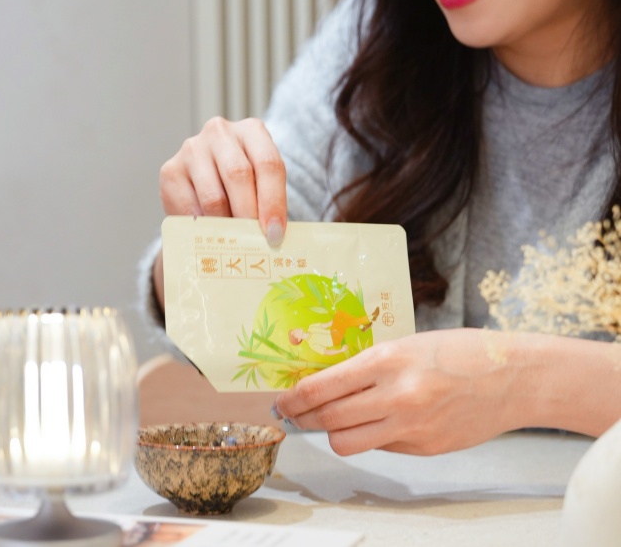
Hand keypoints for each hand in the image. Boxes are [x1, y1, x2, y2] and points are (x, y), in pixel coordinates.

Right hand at [159, 117, 286, 241]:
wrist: (208, 179)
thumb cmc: (242, 183)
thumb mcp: (261, 183)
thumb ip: (267, 202)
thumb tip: (271, 237)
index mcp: (251, 131)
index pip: (268, 164)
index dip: (273, 201)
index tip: (275, 234)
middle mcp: (220, 132)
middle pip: (238, 175)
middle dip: (248, 214)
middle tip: (254, 243)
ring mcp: (192, 149)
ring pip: (213, 196)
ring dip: (225, 225)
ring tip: (233, 242)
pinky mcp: (170, 170)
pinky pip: (188, 208)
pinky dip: (202, 227)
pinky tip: (209, 235)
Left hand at [272, 329, 520, 455]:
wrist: (512, 376)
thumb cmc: (458, 352)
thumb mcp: (404, 345)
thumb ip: (367, 367)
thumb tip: (325, 386)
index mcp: (387, 361)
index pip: (322, 387)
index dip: (294, 398)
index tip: (282, 401)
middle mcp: (396, 396)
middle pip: (328, 419)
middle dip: (305, 418)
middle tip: (296, 414)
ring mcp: (412, 427)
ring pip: (348, 442)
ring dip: (334, 433)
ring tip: (333, 421)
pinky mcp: (426, 448)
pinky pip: (381, 447)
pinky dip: (372, 437)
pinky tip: (379, 421)